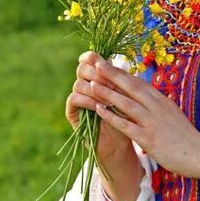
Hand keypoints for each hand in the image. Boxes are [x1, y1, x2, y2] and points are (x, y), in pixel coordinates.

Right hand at [66, 52, 136, 172]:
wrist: (120, 143)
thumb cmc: (127, 118)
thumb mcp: (127, 97)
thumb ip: (121, 81)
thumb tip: (121, 64)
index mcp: (97, 76)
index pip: (89, 59)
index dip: (94, 57)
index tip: (105, 61)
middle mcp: (85, 84)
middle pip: (82, 68)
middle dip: (97, 74)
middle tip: (111, 83)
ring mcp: (77, 97)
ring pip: (78, 83)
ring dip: (95, 89)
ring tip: (108, 98)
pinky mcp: (72, 112)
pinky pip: (74, 99)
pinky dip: (87, 100)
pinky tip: (99, 106)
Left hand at [91, 61, 199, 177]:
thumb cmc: (187, 138)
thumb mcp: (173, 115)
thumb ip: (160, 107)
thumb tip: (148, 99)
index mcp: (162, 101)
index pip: (139, 82)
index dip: (122, 72)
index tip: (108, 63)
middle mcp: (157, 107)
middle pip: (131, 86)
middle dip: (112, 74)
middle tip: (96, 63)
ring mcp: (152, 122)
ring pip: (125, 102)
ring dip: (107, 92)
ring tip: (91, 83)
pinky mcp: (148, 138)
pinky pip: (125, 124)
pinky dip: (110, 116)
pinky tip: (98, 109)